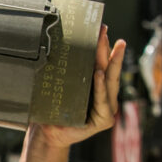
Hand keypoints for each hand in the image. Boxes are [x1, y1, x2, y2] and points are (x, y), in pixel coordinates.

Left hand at [33, 25, 124, 148]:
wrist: (47, 133)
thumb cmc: (52, 109)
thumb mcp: (59, 87)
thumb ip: (65, 71)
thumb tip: (56, 43)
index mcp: (95, 85)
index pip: (101, 63)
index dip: (102, 46)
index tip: (101, 28)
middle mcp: (104, 95)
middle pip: (108, 69)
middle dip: (110, 49)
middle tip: (107, 32)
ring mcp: (106, 107)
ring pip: (109, 82)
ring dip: (111, 64)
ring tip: (113, 47)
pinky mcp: (104, 120)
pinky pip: (103, 101)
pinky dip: (101, 88)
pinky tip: (99, 74)